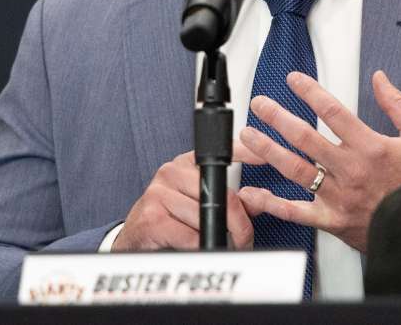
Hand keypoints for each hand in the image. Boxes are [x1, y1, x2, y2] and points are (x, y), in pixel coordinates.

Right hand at [112, 149, 253, 250]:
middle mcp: (171, 172)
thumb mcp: (203, 204)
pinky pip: (191, 236)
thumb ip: (233, 201)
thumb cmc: (171, 220)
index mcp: (185, 164)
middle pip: (221, 194)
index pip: (221, 152)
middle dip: (238, 222)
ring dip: (221, 238)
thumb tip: (260, 199)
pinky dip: (201, 247)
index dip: (247, 153)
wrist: (136, 240)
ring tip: (224, 246)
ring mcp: (159, 194)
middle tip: (245, 238)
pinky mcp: (152, 218)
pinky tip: (200, 249)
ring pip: (207, 217)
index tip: (265, 158)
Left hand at [234, 70, 400, 252]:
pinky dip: (271, 203)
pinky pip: (296, 212)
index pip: (333, 111)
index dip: (309, 91)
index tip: (293, 79)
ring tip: (249, 135)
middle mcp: (350, 169)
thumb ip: (398, 104)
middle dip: (278, 117)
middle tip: (260, 104)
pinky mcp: (331, 220)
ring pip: (295, 169)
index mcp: (371, 147)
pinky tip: (252, 193)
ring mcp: (338, 196)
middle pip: (305, 137)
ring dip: (268, 150)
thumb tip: (380, 78)